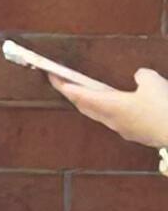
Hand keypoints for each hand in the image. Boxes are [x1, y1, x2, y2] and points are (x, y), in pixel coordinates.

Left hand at [43, 62, 167, 154]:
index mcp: (112, 107)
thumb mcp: (153, 82)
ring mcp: (123, 129)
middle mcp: (113, 120)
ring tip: (84, 94)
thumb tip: (138, 77)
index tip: (53, 79)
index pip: (82, 96)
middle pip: (86, 107)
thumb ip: (142, 76)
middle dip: (73, 95)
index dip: (66, 87)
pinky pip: (115, 119)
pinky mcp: (135, 134)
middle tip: (63, 84)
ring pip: (100, 115)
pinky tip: (116, 106)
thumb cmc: (164, 108)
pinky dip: (108, 110)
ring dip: (89, 104)